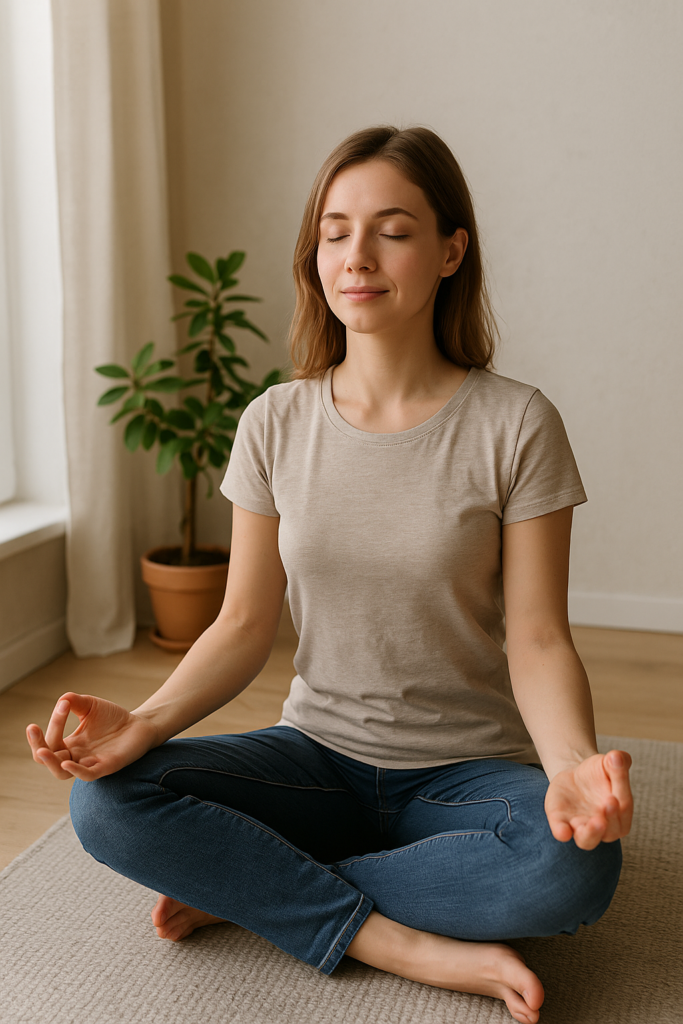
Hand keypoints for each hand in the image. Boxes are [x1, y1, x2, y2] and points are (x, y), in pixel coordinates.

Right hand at [26, 692, 158, 781]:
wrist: (139, 725)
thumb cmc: (113, 718)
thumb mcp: (90, 706)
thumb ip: (75, 702)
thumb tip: (63, 699)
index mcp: (69, 744)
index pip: (49, 741)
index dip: (52, 724)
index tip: (63, 705)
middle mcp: (76, 756)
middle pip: (47, 759)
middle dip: (38, 745)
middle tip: (33, 729)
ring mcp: (90, 763)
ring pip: (61, 773)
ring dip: (50, 762)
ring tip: (42, 751)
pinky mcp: (106, 766)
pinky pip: (87, 775)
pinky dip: (76, 771)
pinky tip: (67, 762)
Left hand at [544, 750, 632, 849]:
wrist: (576, 776)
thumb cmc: (599, 773)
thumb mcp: (609, 763)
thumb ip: (618, 762)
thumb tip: (618, 757)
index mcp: (621, 813)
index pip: (624, 811)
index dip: (620, 806)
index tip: (613, 797)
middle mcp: (604, 827)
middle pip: (610, 832)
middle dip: (608, 820)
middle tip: (607, 805)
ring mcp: (581, 826)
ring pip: (587, 840)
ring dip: (590, 834)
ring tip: (591, 823)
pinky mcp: (562, 822)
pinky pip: (562, 832)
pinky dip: (563, 832)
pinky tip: (563, 832)